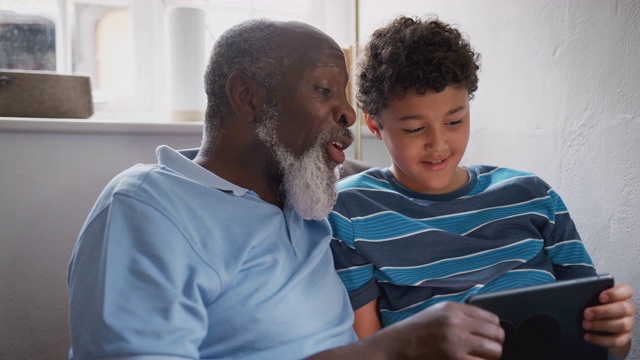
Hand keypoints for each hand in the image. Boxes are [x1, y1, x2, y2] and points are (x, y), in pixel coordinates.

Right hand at [365, 301, 503, 359]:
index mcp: (454, 309)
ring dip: (490, 357)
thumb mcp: (438, 312)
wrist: (396, 346)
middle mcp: (457, 323)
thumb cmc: (416, 331)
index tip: (489, 337)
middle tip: (486, 351)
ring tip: (479, 358)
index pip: (492, 319)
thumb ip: (462, 314)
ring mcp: (456, 343)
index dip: (493, 330)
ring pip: (494, 351)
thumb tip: (488, 325)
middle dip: (495, 345)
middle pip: (497, 335)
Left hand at [583, 284, 634, 357]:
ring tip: (585, 324)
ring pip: (621, 325)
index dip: (615, 293)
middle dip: (603, 311)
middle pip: (623, 309)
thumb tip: (572, 292)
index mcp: (622, 296)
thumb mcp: (593, 298)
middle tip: (586, 313)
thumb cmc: (597, 306)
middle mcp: (628, 309)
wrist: (603, 326)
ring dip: (601, 325)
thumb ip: (589, 294)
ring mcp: (628, 324)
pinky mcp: (624, 338)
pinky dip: (600, 339)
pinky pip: (616, 341)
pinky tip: (588, 336)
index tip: (600, 297)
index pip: (626, 291)